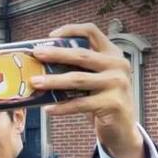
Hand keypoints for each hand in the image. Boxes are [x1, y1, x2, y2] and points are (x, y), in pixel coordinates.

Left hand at [30, 23, 145, 157]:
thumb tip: (43, 64)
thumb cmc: (102, 99)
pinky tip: (48, 109)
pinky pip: (81, 103)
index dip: (71, 30)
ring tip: (35, 83)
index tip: (50, 36)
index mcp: (112, 53)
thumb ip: (79, 68)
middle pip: (81, 55)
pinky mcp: (113, 103)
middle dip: (56, 54)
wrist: (122, 127)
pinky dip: (62, 107)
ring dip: (53, 81)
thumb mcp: (95, 78)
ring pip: (78, 79)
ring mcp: (117, 83)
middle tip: (36, 54)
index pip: (92, 32)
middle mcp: (117, 65)